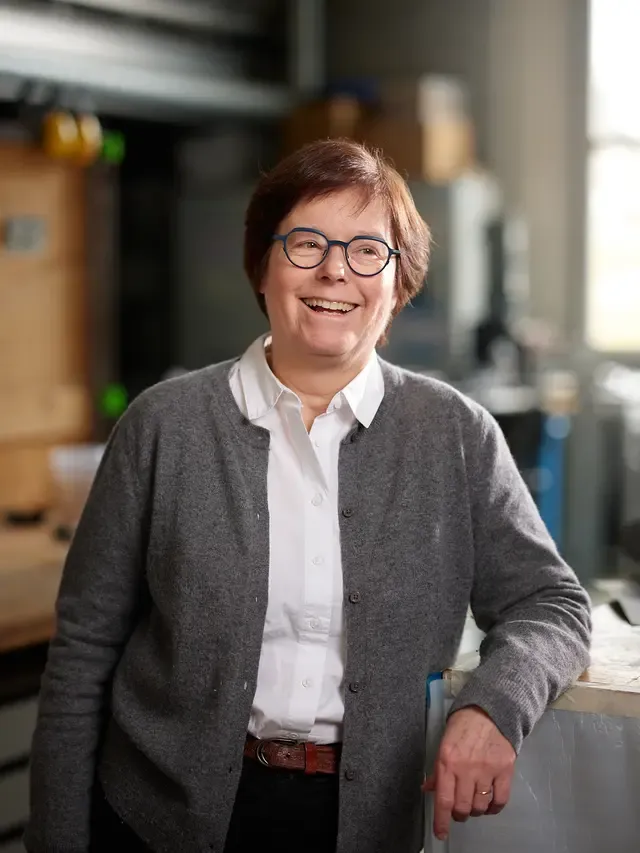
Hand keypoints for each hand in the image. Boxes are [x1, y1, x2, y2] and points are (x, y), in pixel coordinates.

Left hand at [422, 705, 515, 840]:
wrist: (489, 711)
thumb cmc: (462, 727)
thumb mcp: (444, 745)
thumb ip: (437, 770)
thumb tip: (428, 790)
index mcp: (447, 761)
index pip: (443, 800)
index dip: (441, 821)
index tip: (441, 833)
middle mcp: (466, 769)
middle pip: (462, 807)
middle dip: (459, 814)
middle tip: (459, 809)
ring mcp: (487, 770)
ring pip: (480, 806)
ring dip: (475, 809)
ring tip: (474, 801)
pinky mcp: (505, 770)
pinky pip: (500, 800)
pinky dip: (494, 807)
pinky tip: (490, 803)